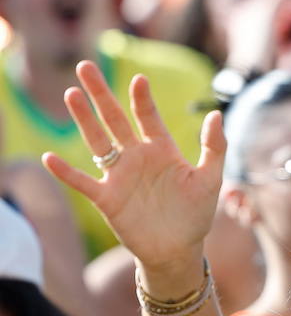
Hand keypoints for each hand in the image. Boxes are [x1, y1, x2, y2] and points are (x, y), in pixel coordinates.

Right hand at [42, 61, 224, 274]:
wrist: (179, 249)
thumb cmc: (196, 213)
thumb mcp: (210, 178)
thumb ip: (214, 147)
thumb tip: (215, 113)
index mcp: (162, 150)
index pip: (148, 117)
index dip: (142, 98)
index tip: (139, 79)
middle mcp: (137, 157)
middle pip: (114, 119)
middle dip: (101, 94)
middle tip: (85, 67)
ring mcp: (120, 176)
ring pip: (97, 141)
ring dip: (84, 119)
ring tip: (72, 94)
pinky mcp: (107, 198)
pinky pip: (83, 181)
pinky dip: (66, 171)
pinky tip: (49, 157)